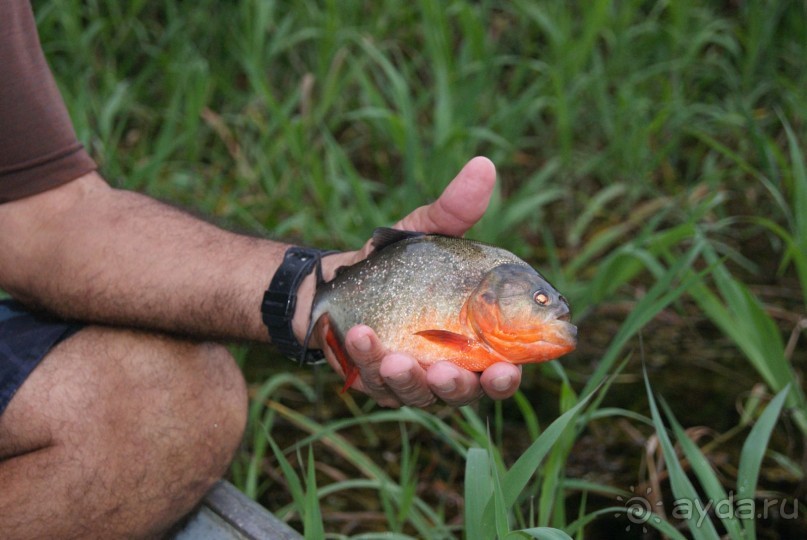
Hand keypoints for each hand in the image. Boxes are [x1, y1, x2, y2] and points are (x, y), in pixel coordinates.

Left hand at [314, 157, 521, 407]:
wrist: (344, 277)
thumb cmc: (399, 261)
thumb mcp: (425, 230)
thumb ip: (455, 209)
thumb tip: (484, 165)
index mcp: (477, 339)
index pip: (504, 369)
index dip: (508, 377)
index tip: (506, 370)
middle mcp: (450, 366)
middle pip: (465, 393)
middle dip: (457, 388)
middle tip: (446, 374)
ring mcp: (412, 378)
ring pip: (418, 396)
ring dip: (408, 382)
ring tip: (395, 359)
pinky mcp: (375, 381)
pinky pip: (374, 382)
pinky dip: (367, 360)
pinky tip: (359, 335)